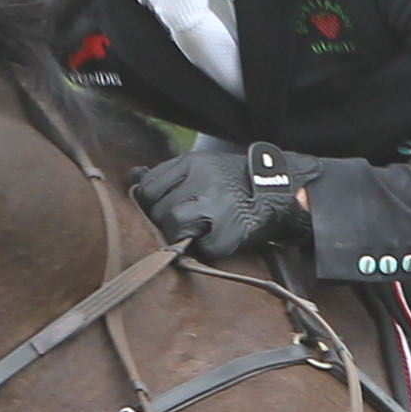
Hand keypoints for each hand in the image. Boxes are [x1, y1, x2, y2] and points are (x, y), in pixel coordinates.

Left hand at [131, 143, 311, 257]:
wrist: (278, 192)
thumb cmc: (233, 183)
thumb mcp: (202, 166)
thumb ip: (168, 174)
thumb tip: (133, 177)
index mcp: (191, 163)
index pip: (148, 187)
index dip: (151, 202)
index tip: (162, 208)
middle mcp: (200, 181)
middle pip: (158, 209)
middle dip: (165, 220)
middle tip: (183, 223)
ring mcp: (213, 207)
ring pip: (173, 227)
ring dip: (179, 234)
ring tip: (196, 231)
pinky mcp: (224, 233)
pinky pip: (198, 246)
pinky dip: (204, 248)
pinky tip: (215, 238)